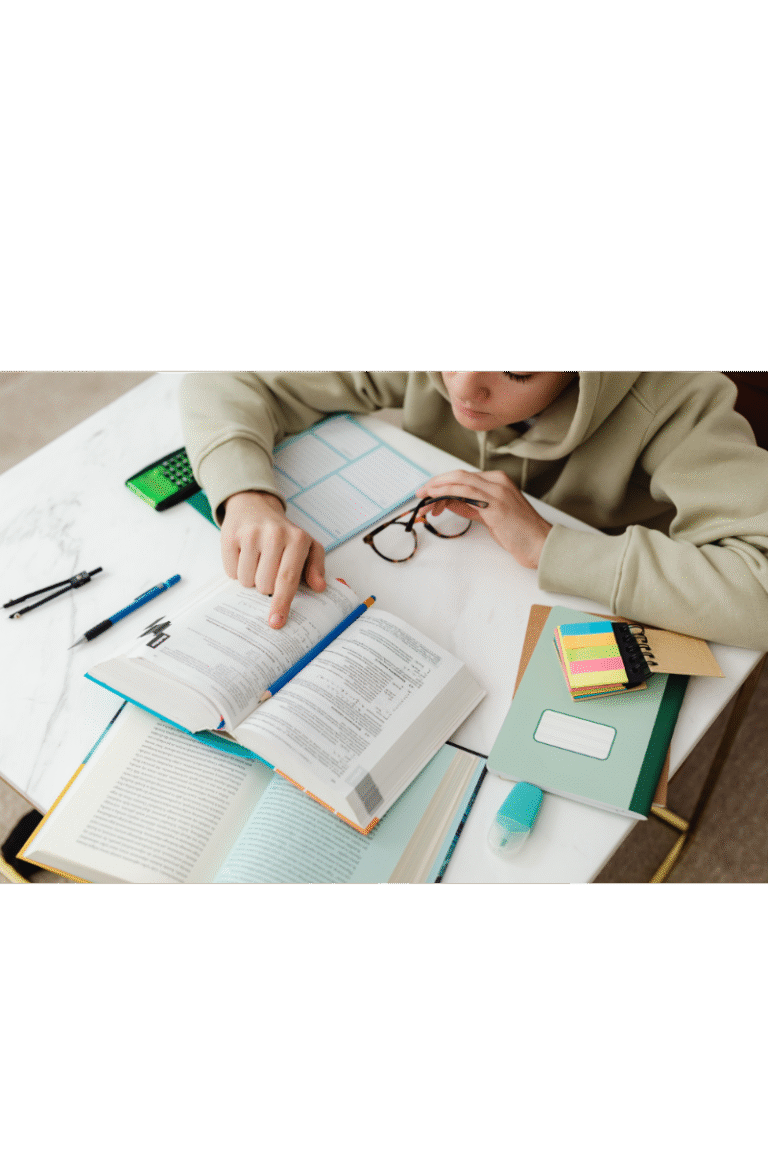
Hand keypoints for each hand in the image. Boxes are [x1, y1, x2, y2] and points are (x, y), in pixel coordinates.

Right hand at [221, 491, 325, 626]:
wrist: (255, 505)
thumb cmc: (284, 533)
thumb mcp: (307, 545)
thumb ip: (316, 567)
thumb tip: (319, 587)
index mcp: (297, 539)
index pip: (288, 579)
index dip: (282, 603)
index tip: (276, 621)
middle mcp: (275, 534)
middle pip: (265, 585)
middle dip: (266, 586)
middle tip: (269, 569)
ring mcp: (251, 534)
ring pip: (246, 581)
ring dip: (251, 578)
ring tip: (257, 560)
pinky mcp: (230, 535)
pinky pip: (230, 572)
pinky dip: (236, 570)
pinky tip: (244, 555)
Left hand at [415, 470, 551, 568]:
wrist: (541, 544)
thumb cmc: (519, 533)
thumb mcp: (490, 516)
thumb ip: (470, 506)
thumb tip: (448, 502)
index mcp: (498, 481)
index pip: (463, 477)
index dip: (443, 483)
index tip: (428, 493)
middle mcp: (498, 481)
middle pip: (458, 475)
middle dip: (435, 483)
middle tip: (419, 494)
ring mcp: (497, 491)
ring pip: (459, 480)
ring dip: (437, 488)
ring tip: (423, 499)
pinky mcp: (496, 504)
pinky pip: (465, 492)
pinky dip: (447, 492)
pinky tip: (435, 498)